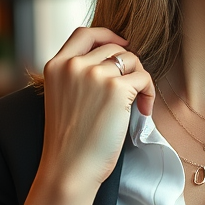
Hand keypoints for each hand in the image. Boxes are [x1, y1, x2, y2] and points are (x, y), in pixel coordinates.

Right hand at [19, 27, 153, 204]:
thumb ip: (78, 76)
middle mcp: (72, 65)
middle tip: (133, 91)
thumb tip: (116, 58)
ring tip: (139, 103)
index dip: (107, 35)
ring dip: (140, 80)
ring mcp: (93, 74)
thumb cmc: (70, 142)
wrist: (69, 170)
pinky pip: (143, 78)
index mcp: (55, 66)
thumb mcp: (63, 98)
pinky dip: (149, 93)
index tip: (122, 45)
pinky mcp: (114, 88)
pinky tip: (144, 110)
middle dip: (128, 67)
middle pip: (114, 47)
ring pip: (131, 60)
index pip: (84, 33)